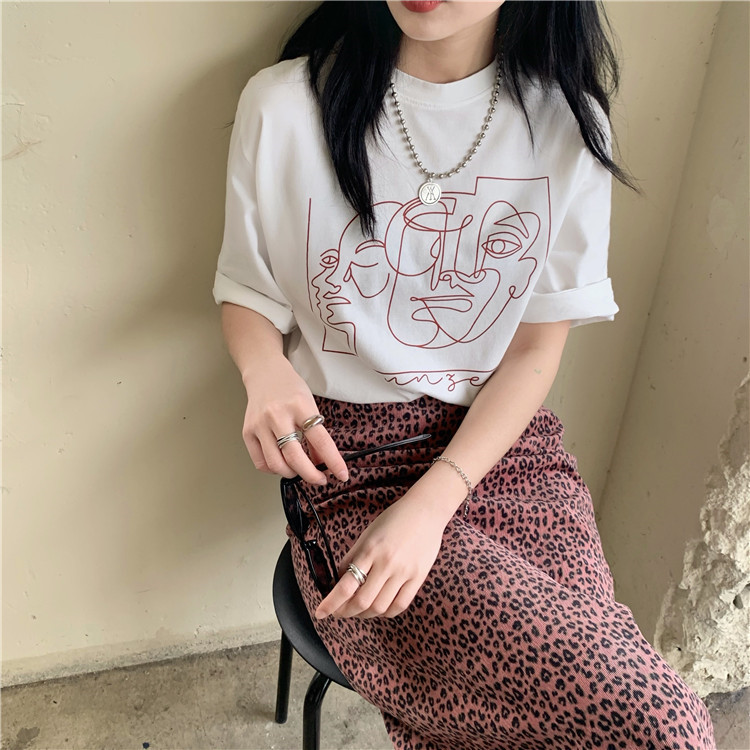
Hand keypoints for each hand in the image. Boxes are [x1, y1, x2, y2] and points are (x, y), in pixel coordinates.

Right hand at [241, 355, 347, 484]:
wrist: (264, 373)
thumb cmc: (290, 388)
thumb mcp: (310, 405)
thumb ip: (316, 434)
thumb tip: (322, 462)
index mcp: (300, 405)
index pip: (320, 440)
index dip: (333, 461)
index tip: (342, 474)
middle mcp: (277, 415)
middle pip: (295, 457)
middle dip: (311, 475)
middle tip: (320, 479)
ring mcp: (260, 424)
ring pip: (276, 464)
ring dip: (292, 474)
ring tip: (300, 470)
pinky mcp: (247, 432)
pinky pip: (261, 462)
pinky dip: (274, 470)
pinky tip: (282, 464)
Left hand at [315, 490, 445, 619]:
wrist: (426, 510)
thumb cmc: (394, 519)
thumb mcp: (367, 534)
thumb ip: (352, 557)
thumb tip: (338, 581)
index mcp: (370, 550)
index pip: (346, 585)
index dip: (331, 603)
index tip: (321, 612)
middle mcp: (387, 563)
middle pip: (362, 601)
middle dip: (346, 612)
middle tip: (339, 612)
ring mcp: (404, 572)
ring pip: (380, 607)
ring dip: (364, 614)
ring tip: (358, 610)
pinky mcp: (418, 577)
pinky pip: (400, 605)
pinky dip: (386, 612)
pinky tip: (379, 608)